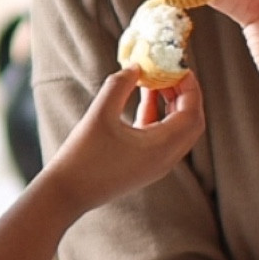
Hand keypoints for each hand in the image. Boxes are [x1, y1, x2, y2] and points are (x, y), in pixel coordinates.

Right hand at [45, 67, 204, 211]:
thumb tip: (136, 67)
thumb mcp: (100, 114)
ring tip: (155, 79)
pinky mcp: (144, 166)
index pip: (192, 113)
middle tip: (169, 71)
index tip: (178, 66)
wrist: (66, 194)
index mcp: (161, 148)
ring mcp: (156, 165)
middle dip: (184, 94)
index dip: (189, 87)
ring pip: (177, 130)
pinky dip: (157, 116)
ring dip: (171, 104)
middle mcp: (165, 159)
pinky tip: (143, 97)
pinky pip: (161, 137)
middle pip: (190, 122)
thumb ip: (120, 85)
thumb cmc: (82, 156)